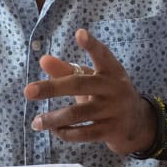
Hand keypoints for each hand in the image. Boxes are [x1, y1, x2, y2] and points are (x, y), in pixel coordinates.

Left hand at [23, 29, 156, 154]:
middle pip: (79, 85)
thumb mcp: (92, 79)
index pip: (102, 55)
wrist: (138, 124)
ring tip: (36, 122)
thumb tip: (43, 60)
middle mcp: (115, 88)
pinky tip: (54, 130)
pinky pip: (85, 133)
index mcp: (111, 70)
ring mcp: (114, 110)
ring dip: (54, 118)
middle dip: (52, 88)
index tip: (79, 33)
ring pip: (79, 113)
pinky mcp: (112, 131)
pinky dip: (67, 132)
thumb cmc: (107, 95)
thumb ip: (67, 70)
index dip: (91, 45)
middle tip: (28, 91)